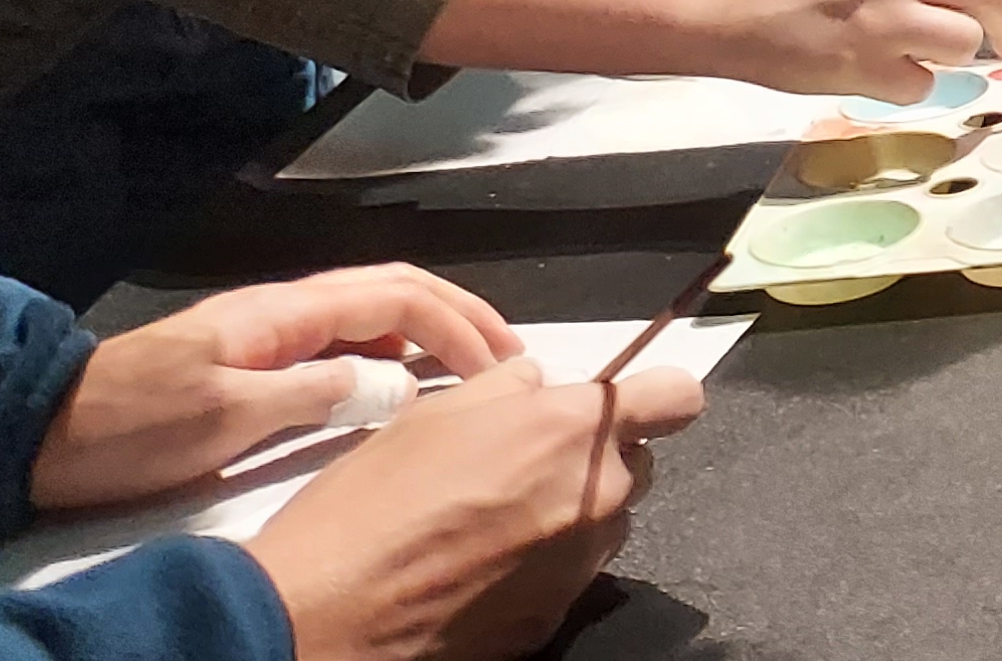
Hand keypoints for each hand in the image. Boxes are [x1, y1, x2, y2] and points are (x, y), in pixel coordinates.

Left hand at [32, 269, 518, 512]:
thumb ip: (314, 391)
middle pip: (394, 291)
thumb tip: (395, 380)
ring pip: (373, 312)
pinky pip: (346, 341)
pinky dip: (393, 350)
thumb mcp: (225, 416)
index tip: (498, 364)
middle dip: (459, 315)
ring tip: (474, 367)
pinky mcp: (256, 362)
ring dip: (431, 330)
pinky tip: (405, 383)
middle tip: (509, 356)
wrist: (47, 433)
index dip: (455, 323)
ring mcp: (270, 333)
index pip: (395, 296)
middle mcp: (285, 310)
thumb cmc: (134, 426)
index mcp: (284, 313)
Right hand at [244, 355, 703, 660]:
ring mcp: (579, 567)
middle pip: (636, 464)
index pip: (678, 398)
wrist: (323, 615)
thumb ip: (511, 386)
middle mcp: (596, 500)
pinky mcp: (551, 619)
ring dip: (567, 515)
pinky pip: (566, 576)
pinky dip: (537, 567)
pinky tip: (476, 568)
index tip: (630, 402)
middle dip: (593, 459)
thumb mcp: (436, 411)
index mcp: (573, 432)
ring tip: (487, 522)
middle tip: (521, 466)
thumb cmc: (371, 505)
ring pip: (602, 523)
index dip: (656, 395)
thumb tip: (540, 383)